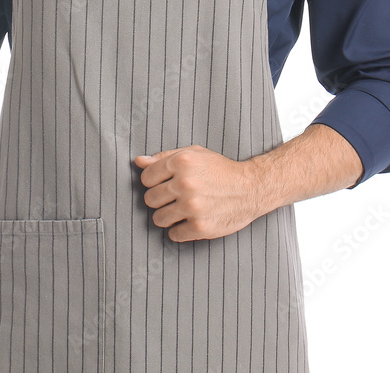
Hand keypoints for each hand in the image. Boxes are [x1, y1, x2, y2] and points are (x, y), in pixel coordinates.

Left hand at [134, 144, 261, 241]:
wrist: (251, 188)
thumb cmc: (220, 169)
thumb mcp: (194, 154)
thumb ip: (164, 157)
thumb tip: (139, 161)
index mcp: (181, 162)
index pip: (146, 179)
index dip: (154, 182)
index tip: (164, 185)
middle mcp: (184, 183)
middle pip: (150, 199)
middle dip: (159, 200)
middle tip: (174, 199)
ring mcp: (192, 206)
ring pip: (158, 219)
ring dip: (167, 217)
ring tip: (181, 211)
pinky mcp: (200, 226)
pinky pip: (174, 235)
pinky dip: (180, 231)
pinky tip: (191, 222)